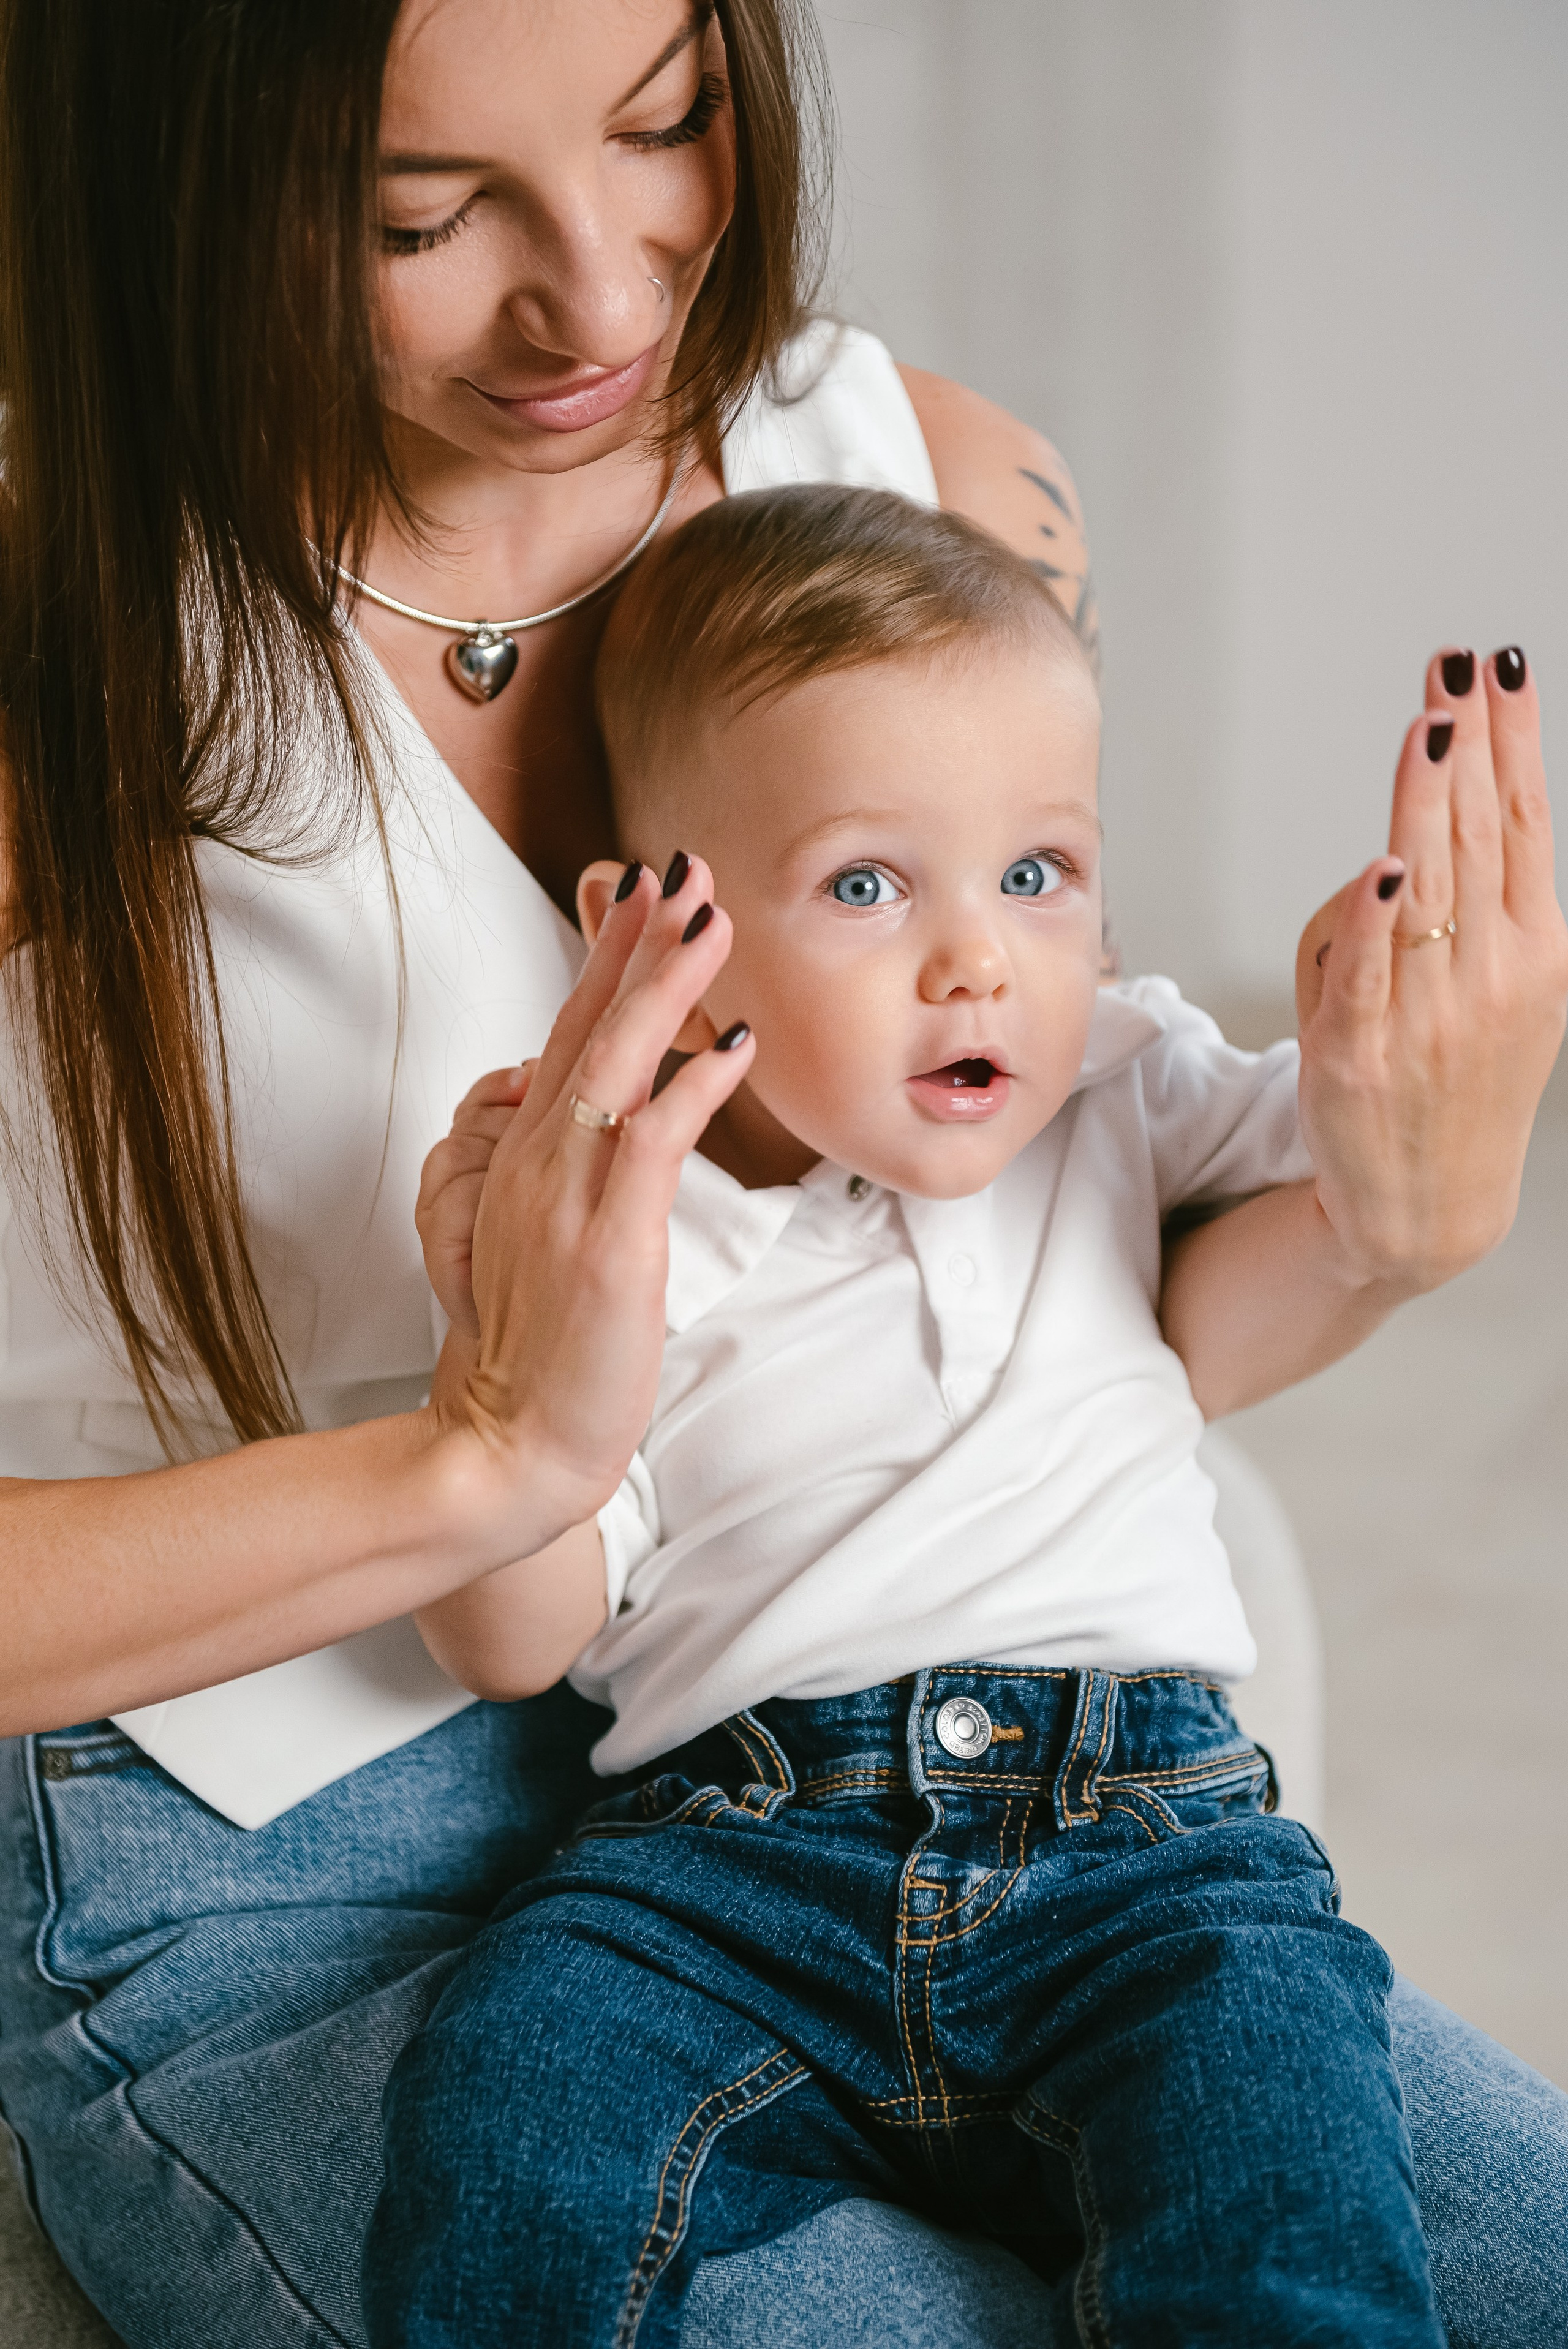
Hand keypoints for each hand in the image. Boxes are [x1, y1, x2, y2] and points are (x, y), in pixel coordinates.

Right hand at [434, 853, 753, 1540]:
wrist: (505, 1439)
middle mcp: (538, 1158)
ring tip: (711, 918)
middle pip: (588, 1023)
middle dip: (636, 940)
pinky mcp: (605, 1241)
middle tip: (678, 866)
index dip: (608, 958)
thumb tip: (602, 1102)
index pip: (571, 1032)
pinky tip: (737, 1042)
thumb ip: (567, 1163)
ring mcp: (567, 1195)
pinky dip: (696, 1085)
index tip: (644, 893)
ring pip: (617, 1061)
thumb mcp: (542, 1237)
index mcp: (527, 1154)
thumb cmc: (535, 1346)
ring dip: (666, 984)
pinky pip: (652, 1141)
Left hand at [1296, 647, 1567, 1293]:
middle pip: (1479, 837)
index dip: (1514, 740)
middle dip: (1469, 744)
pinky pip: (1368, 973)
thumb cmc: (1447, 1076)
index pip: (1525, 822)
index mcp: (1536, 949)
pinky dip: (1375, 920)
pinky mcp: (1360, 1055)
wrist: (1425, 1206)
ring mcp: (1429, 1015)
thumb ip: (1460, 910)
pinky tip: (1386, 865)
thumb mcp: (1488, 990)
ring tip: (1430, 722)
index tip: (1502, 664)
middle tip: (1457, 662)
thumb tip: (1401, 846)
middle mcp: (1494, 975)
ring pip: (1428, 887)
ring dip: (1427, 801)